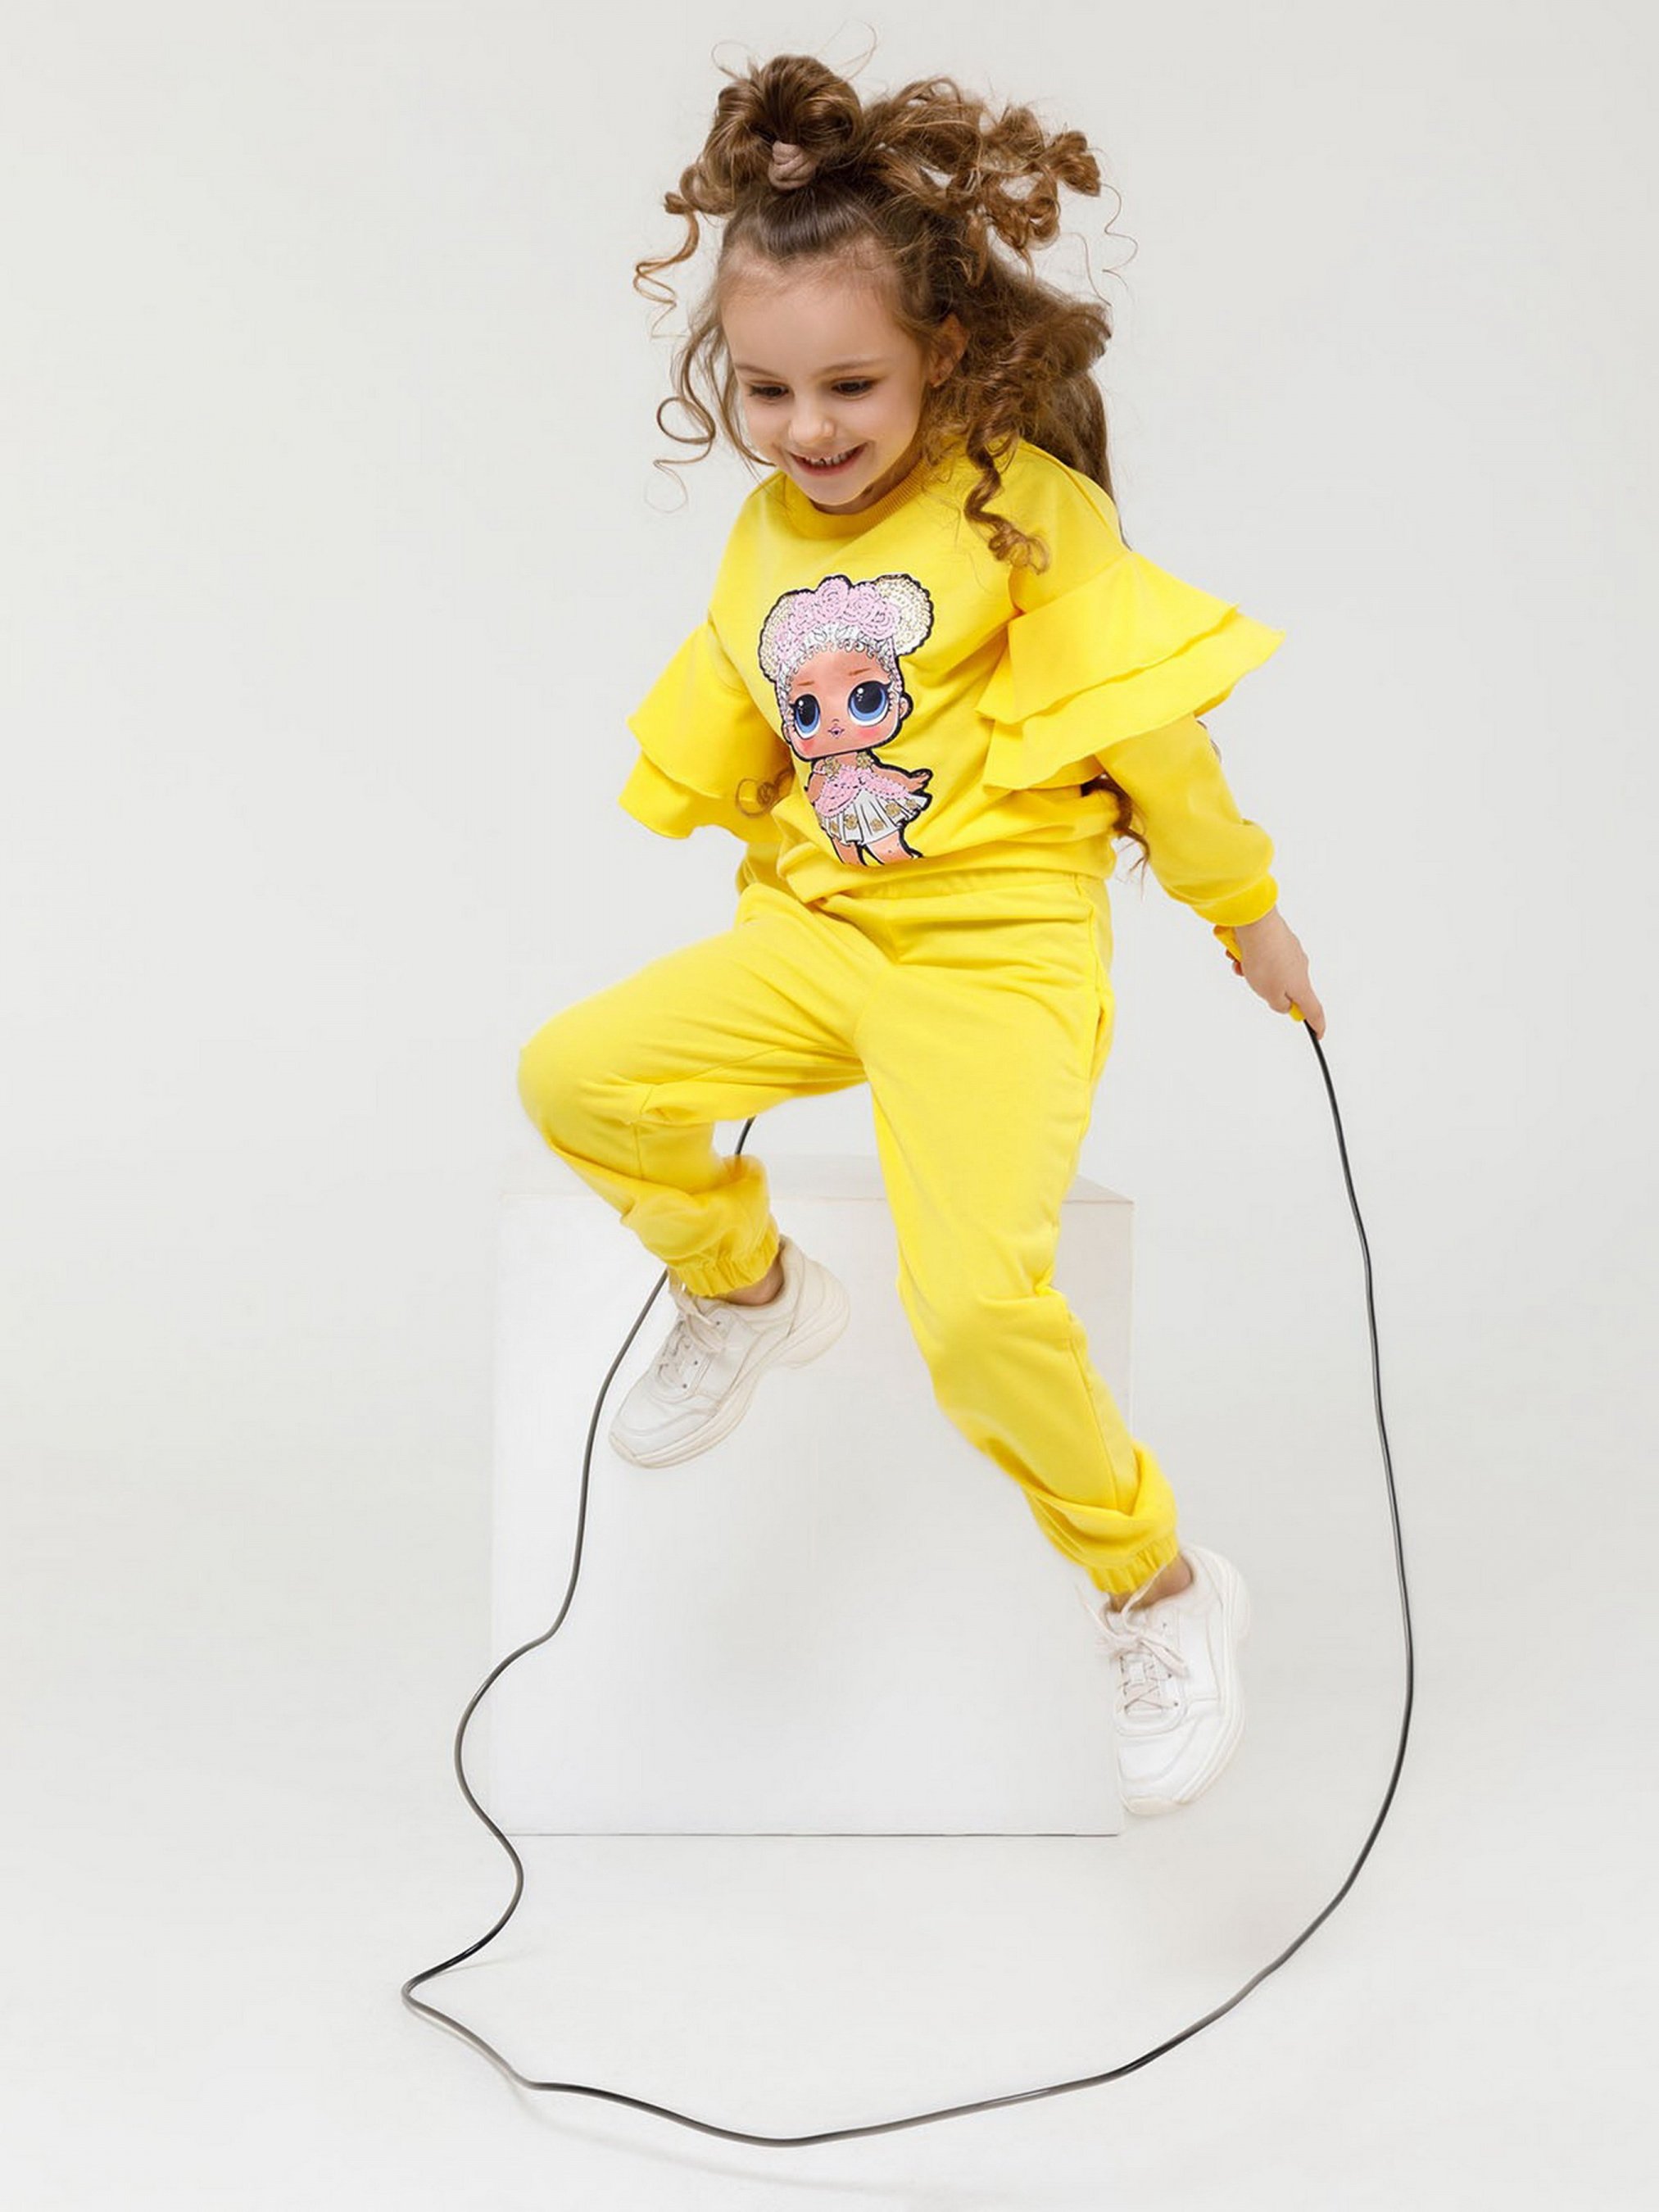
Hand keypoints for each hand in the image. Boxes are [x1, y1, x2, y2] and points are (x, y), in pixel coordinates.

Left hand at [1222, 908, 1325, 1036]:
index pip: (1314, 1009)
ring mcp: (1289, 951)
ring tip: (1239, 963)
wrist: (1258, 924)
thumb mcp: (1269, 994)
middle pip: (1285, 987)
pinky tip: (1236, 949)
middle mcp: (1299, 967)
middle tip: (1251, 980)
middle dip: (1264, 987)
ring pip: (1268, 970)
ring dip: (1250, 970)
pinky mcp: (1277, 938)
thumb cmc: (1265, 960)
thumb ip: (1278, 1004)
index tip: (1319, 1034)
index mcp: (1301, 984)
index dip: (1317, 1024)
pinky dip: (1248, 955)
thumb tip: (1284, 1004)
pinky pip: (1261, 954)